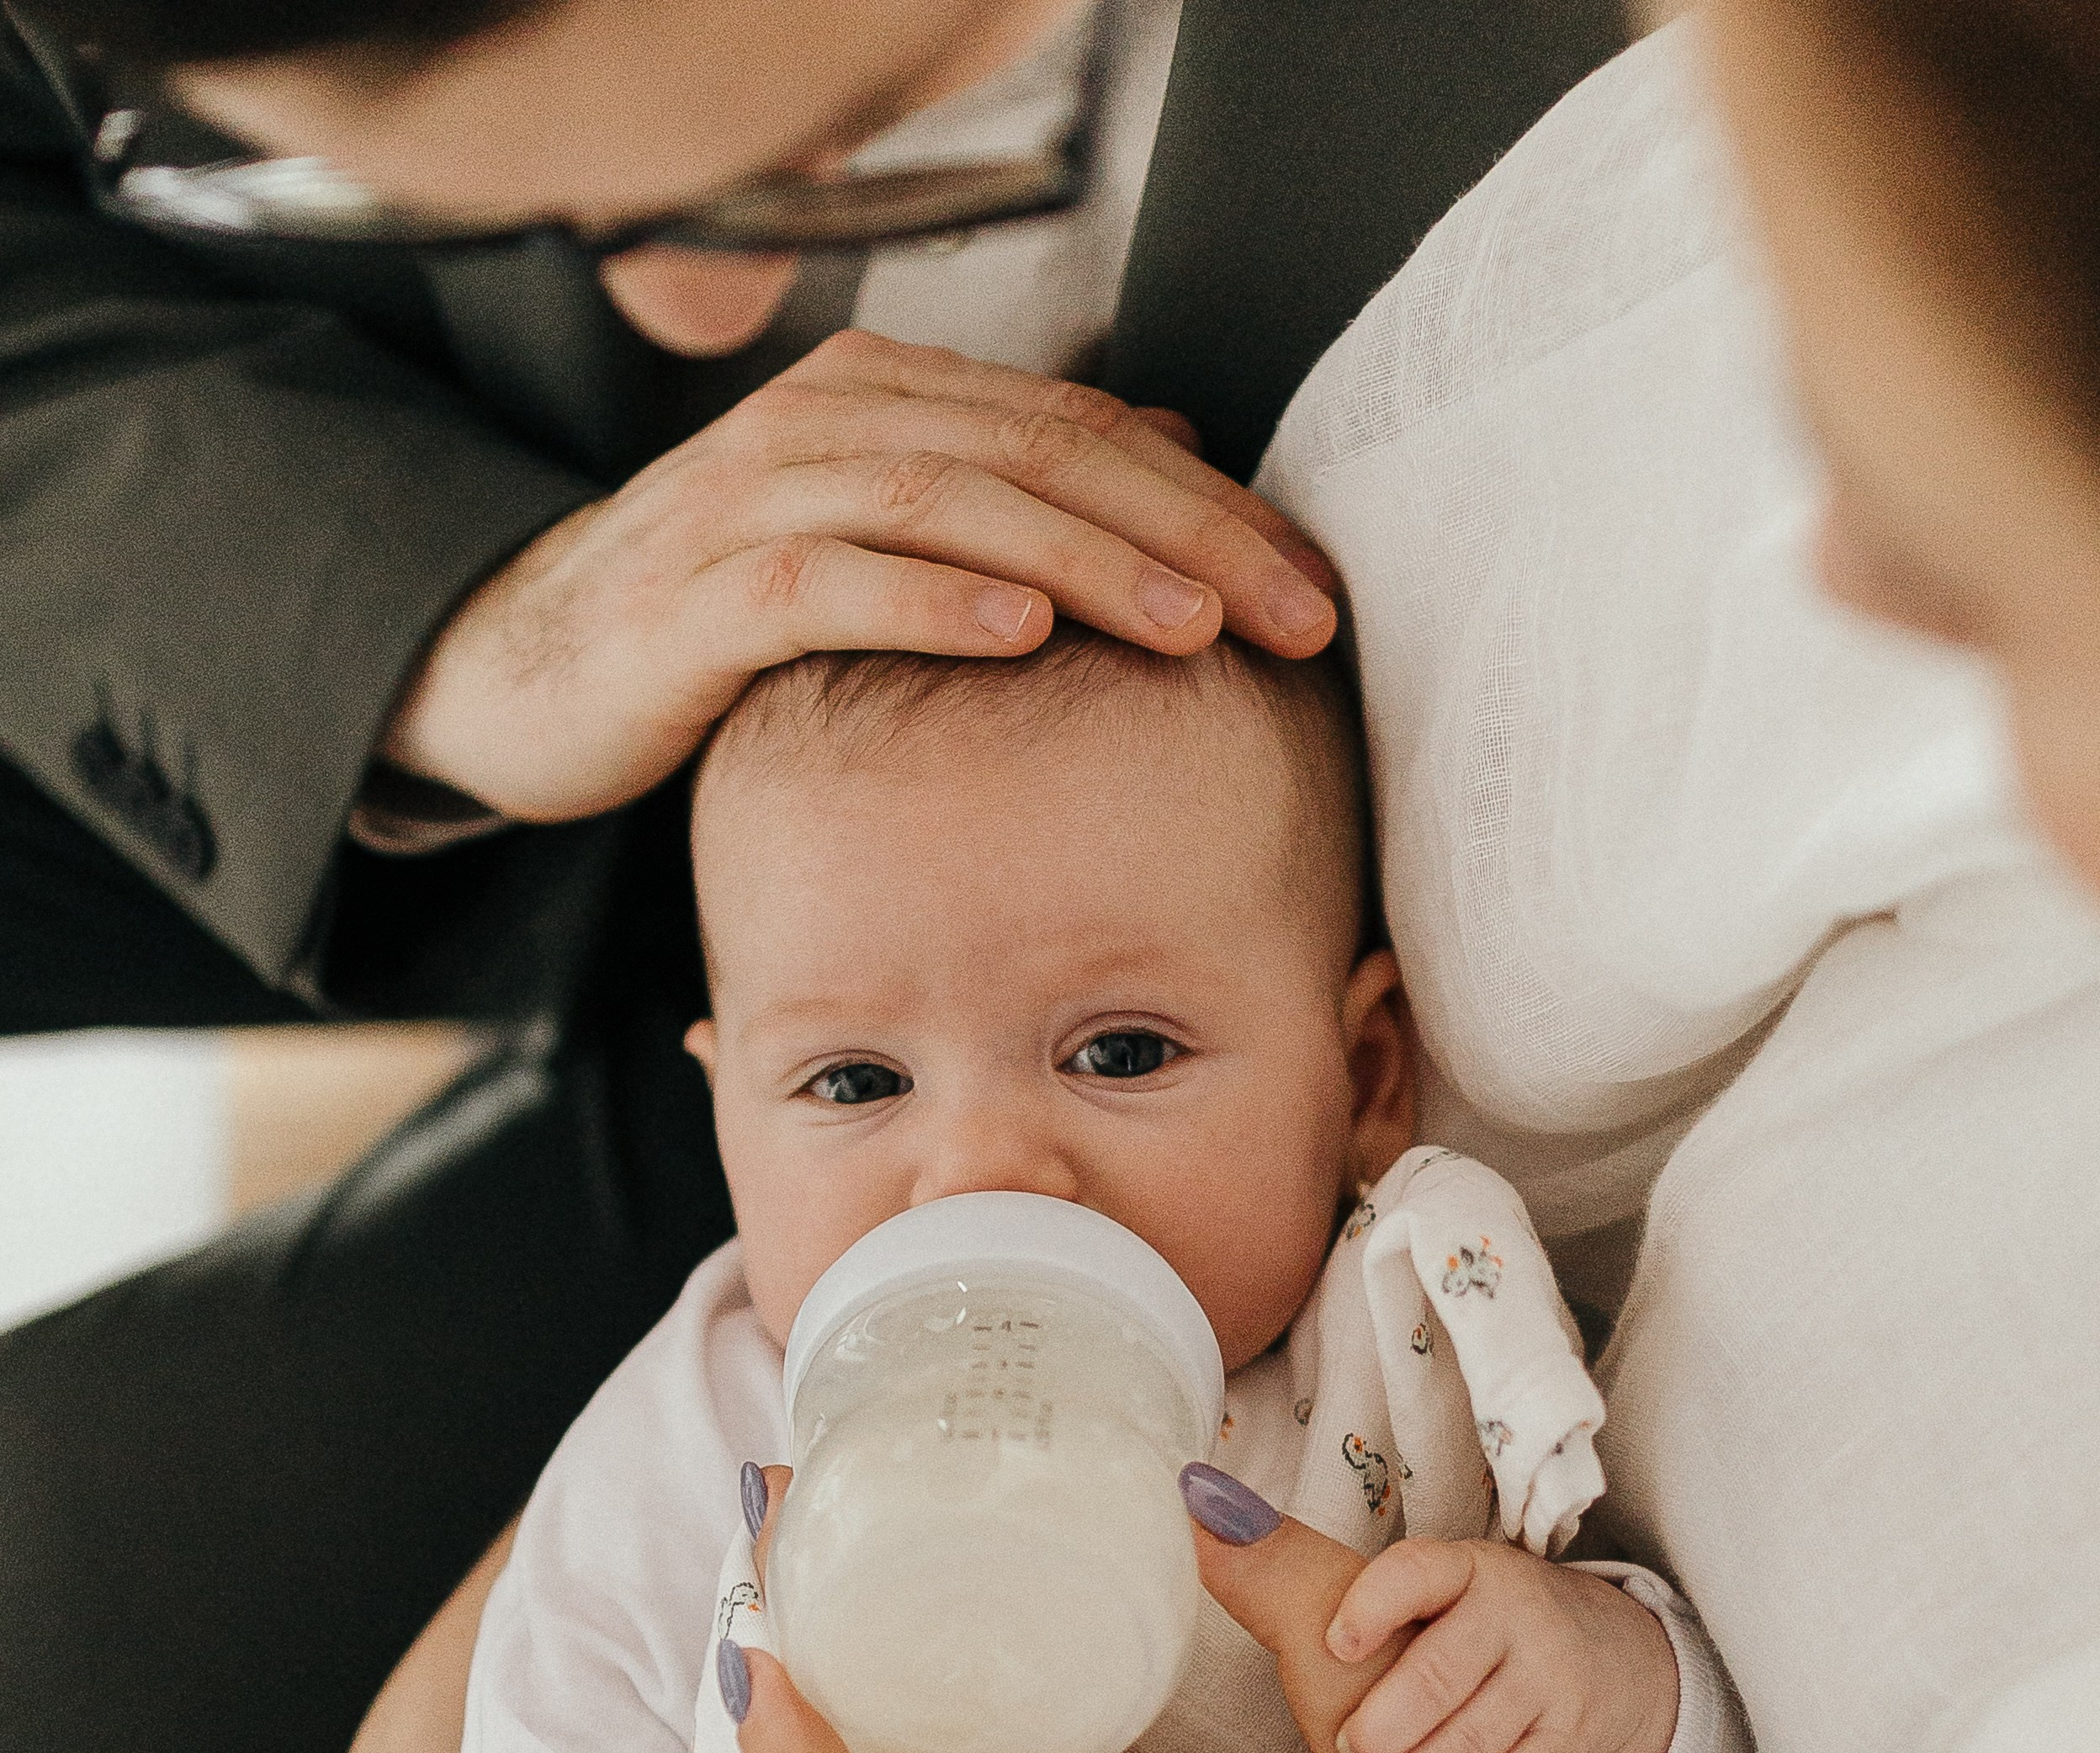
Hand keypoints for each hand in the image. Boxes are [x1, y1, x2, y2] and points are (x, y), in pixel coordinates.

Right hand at [383, 330, 1336, 817]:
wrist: (526, 669)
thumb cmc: (719, 624)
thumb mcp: (879, 554)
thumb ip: (1009, 501)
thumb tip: (1171, 463)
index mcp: (886, 401)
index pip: (1083, 432)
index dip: (1212, 506)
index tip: (1311, 587)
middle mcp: (826, 423)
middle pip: (1040, 453)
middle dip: (1184, 534)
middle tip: (1291, 612)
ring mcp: (755, 501)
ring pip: (953, 503)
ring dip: (1084, 563)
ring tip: (1191, 627)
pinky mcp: (697, 597)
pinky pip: (830, 585)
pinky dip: (932, 602)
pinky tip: (1020, 633)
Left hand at [1327, 1540, 1680, 1752]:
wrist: (1608, 1653)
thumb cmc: (1468, 1621)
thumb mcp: (1407, 1585)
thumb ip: (1296, 1562)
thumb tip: (1199, 1509)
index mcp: (1461, 1568)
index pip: (1418, 1574)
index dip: (1374, 1608)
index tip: (1333, 1645)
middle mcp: (1514, 1615)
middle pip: (1443, 1672)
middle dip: (1388, 1721)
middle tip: (1347, 1752)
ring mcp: (1550, 1677)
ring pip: (1478, 1738)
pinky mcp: (1572, 1737)